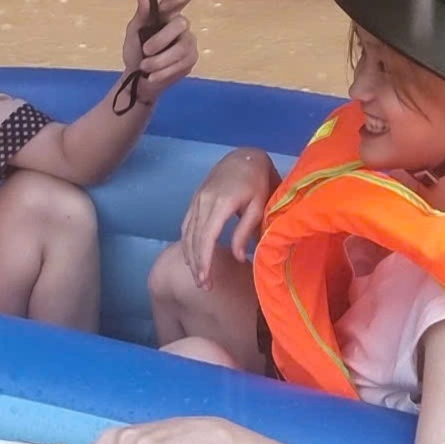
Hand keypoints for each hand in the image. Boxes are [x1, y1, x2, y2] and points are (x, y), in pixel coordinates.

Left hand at [120, 0, 197, 103]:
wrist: (137, 79)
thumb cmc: (136, 51)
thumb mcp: (134, 31)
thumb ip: (141, 13)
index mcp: (168, 13)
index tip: (163, 8)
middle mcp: (181, 25)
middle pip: (181, 24)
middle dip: (161, 39)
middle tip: (146, 50)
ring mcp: (188, 43)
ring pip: (181, 48)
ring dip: (159, 60)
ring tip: (144, 67)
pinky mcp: (191, 60)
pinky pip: (181, 64)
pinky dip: (163, 72)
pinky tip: (153, 76)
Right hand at [178, 148, 277, 287]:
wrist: (245, 157)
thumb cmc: (258, 182)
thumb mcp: (258, 206)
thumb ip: (246, 231)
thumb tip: (238, 258)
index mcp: (221, 203)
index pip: (206, 237)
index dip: (204, 261)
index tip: (205, 280)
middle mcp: (204, 201)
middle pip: (194, 239)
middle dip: (197, 264)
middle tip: (204, 286)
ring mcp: (196, 200)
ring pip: (187, 233)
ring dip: (191, 256)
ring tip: (199, 277)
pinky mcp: (195, 199)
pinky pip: (186, 224)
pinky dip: (187, 243)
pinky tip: (192, 257)